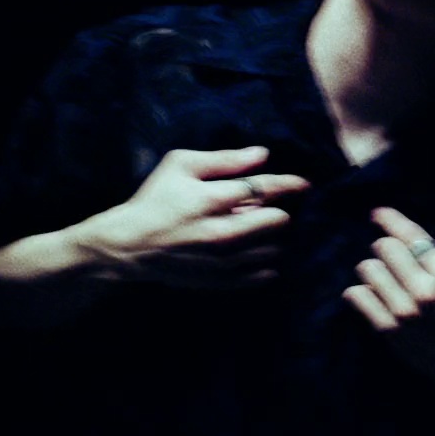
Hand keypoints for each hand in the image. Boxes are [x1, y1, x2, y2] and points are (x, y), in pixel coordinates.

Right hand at [74, 146, 308, 288]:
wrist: (130, 245)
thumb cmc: (155, 199)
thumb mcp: (180, 165)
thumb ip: (223, 159)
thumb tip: (263, 154)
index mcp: (210, 199)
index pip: (263, 189)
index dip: (289, 184)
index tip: (304, 184)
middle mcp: (219, 232)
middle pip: (276, 222)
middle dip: (282, 212)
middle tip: (276, 208)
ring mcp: (221, 261)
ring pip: (273, 249)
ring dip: (275, 238)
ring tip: (262, 230)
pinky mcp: (220, 281)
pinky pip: (262, 275)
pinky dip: (269, 263)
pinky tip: (260, 252)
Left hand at [344, 206, 434, 400]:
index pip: (411, 236)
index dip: (390, 219)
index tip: (378, 214)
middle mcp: (425, 292)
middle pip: (384, 248)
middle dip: (386, 247)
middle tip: (391, 255)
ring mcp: (404, 312)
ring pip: (368, 269)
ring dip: (374, 268)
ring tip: (384, 276)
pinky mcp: (387, 329)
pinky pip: (357, 296)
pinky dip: (359, 290)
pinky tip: (371, 293)